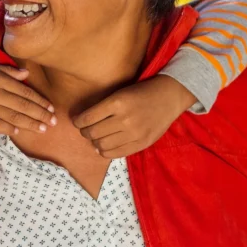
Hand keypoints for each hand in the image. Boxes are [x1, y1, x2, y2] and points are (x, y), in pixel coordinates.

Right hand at [0, 59, 55, 134]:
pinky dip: (7, 128)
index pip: (25, 92)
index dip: (40, 101)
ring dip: (29, 124)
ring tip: (42, 129)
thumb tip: (27, 74)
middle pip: (22, 106)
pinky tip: (17, 131)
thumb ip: (7, 71)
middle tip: (53, 123)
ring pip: (12, 117)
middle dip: (40, 115)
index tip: (51, 109)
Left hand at [73, 75, 195, 157]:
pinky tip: (104, 146)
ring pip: (102, 145)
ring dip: (94, 142)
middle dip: (84, 132)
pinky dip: (105, 152)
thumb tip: (81, 123)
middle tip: (85, 129)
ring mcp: (134, 133)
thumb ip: (103, 107)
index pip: (87, 118)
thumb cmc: (140, 92)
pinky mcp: (141, 144)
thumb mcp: (119, 93)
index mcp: (117, 102)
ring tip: (96, 137)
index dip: (78, 121)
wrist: (169, 97)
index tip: (77, 121)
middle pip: (92, 133)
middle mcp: (125, 119)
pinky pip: (115, 154)